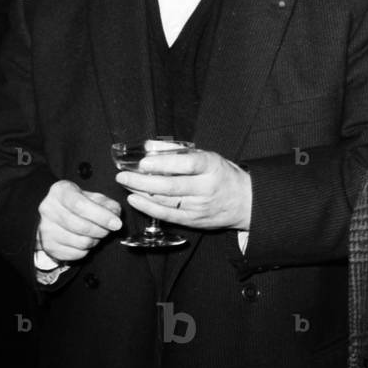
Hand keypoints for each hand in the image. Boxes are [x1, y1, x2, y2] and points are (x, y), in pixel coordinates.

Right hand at [37, 180, 122, 262]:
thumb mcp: (92, 197)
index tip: (116, 223)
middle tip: (109, 229)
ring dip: (95, 240)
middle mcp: (48, 209)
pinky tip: (86, 240)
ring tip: (96, 234)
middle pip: (81, 226)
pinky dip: (86, 250)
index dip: (101, 216)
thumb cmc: (77, 204)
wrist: (55, 215)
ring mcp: (46, 228)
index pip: (80, 205)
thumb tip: (115, 214)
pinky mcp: (48, 245)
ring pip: (80, 242)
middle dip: (101, 230)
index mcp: (60, 191)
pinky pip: (76, 253)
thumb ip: (106, 203)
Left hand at [116, 149, 251, 230]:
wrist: (244, 202)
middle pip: (171, 186)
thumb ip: (176, 150)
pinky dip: (148, 208)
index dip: (163, 164)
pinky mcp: (194, 221)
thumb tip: (149, 146)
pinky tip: (135, 200)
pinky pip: (167, 216)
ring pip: (166, 202)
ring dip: (141, 193)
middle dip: (142, 181)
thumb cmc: (221, 174)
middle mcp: (206, 188)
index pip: (186, 164)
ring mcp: (199, 207)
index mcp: (211, 167)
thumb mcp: (206, 155)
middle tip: (123, 175)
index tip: (143, 162)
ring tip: (125, 184)